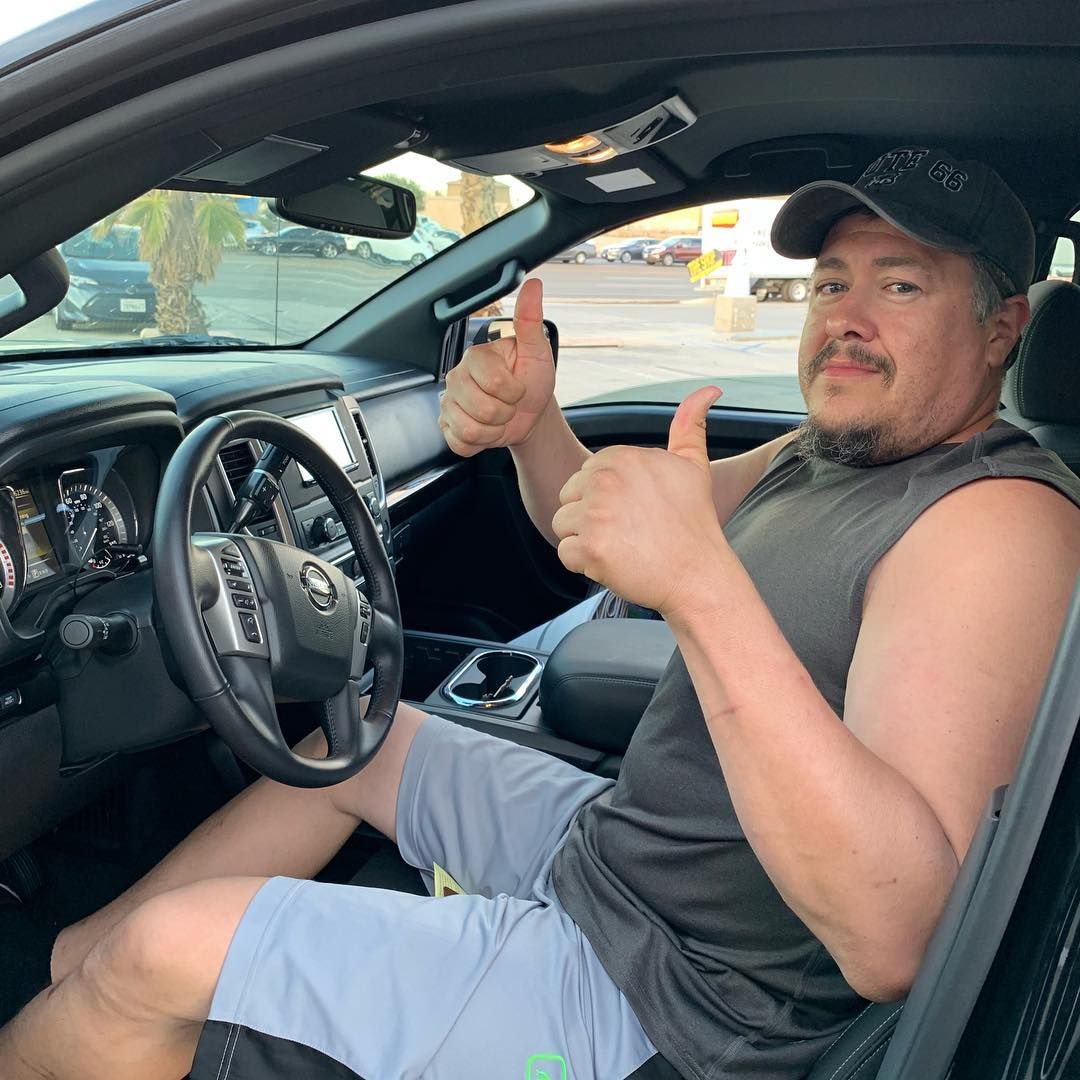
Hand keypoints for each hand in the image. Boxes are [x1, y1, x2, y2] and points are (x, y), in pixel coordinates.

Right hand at [438, 277, 555, 456]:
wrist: (529, 413)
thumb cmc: (532, 380)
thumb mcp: (537, 351)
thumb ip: (530, 320)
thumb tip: (533, 285)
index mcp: (477, 356)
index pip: (494, 384)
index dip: (514, 392)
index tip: (518, 387)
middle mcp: (457, 377)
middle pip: (481, 410)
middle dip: (505, 413)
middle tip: (509, 404)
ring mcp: (449, 403)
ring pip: (470, 429)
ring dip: (494, 430)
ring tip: (499, 416)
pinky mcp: (446, 426)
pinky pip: (460, 443)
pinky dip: (480, 443)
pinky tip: (486, 429)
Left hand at [552, 386, 726, 614]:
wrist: (699, 574)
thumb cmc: (694, 523)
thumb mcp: (694, 466)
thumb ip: (689, 426)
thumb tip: (709, 390)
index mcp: (622, 457)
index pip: (585, 476)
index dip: (606, 499)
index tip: (635, 512)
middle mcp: (606, 480)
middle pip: (568, 497)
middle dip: (591, 518)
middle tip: (629, 532)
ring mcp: (596, 514)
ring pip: (562, 525)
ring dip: (586, 540)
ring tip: (622, 546)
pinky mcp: (590, 547)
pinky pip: (565, 554)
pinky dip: (585, 565)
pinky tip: (616, 562)